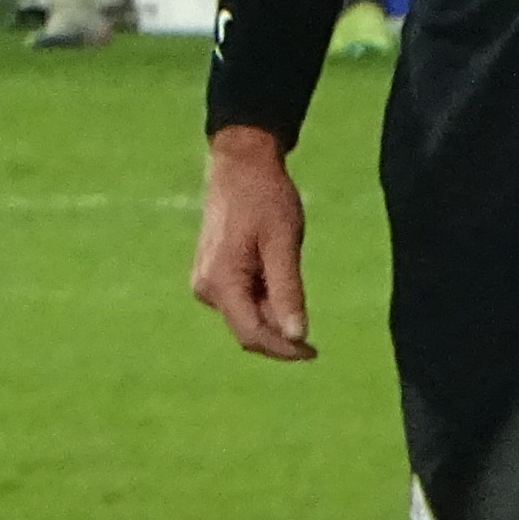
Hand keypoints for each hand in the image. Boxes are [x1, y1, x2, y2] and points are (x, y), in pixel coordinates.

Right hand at [193, 126, 315, 358]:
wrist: (240, 166)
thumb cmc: (265, 199)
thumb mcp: (284, 244)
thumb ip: (287, 292)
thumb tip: (297, 336)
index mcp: (221, 282)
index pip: (251, 334)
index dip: (282, 350)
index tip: (314, 352)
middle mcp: (206, 288)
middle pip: (246, 329)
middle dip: (279, 334)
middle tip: (314, 330)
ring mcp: (205, 282)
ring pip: (245, 316)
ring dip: (273, 315)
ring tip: (292, 277)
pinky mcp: (211, 275)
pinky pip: (240, 301)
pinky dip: (263, 301)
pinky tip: (277, 274)